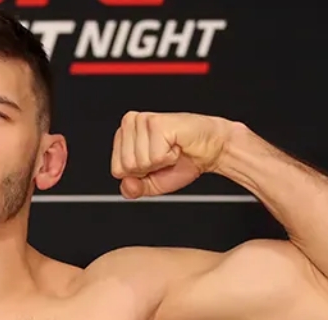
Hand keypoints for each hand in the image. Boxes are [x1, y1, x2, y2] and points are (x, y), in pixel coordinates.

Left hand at [110, 112, 232, 198]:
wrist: (210, 150)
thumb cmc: (183, 160)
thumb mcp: (152, 183)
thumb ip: (134, 189)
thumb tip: (127, 185)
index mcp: (124, 135)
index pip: (117, 170)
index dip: (139, 175)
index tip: (154, 163)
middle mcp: (131, 124)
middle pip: (127, 166)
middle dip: (150, 169)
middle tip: (164, 156)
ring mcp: (142, 121)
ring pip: (140, 161)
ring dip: (161, 162)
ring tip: (170, 149)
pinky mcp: (157, 123)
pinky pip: (155, 157)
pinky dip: (170, 157)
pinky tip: (176, 145)